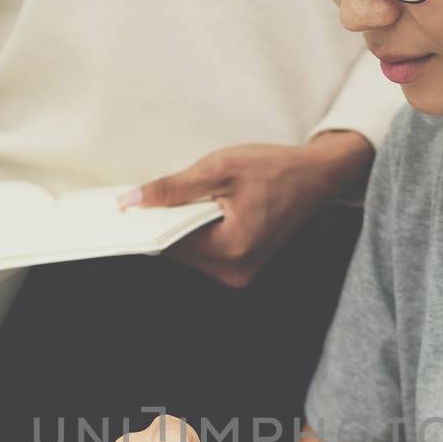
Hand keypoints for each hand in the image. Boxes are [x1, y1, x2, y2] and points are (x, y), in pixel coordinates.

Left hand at [121, 131, 372, 288]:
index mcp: (232, 249)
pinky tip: (204, 208)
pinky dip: (197, 231)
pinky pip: (206, 252)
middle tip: (157, 195)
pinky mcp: (243, 266)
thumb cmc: (276, 169)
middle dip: (166, 224)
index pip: (171, 243)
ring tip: (194, 197)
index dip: (147, 223)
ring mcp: (241, 273)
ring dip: (182, 227)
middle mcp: (236, 271)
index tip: (125, 209)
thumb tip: (132, 202)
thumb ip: (172, 189)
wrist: (317, 177)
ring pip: (191, 252)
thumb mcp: (219, 169)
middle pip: (179, 251)